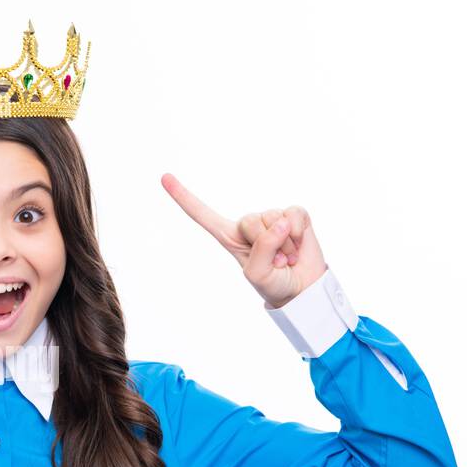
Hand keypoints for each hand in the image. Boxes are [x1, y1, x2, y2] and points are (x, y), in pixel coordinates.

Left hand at [161, 173, 326, 308]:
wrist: (302, 288)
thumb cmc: (273, 282)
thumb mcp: (258, 274)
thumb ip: (262, 248)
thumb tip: (279, 222)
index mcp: (230, 237)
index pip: (203, 215)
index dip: (184, 197)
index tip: (164, 178)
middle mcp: (248, 225)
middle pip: (250, 221)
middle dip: (266, 244)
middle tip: (275, 261)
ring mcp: (271, 217)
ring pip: (274, 218)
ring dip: (285, 244)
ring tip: (287, 256)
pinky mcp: (293, 214)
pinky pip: (294, 214)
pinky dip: (299, 232)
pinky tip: (299, 243)